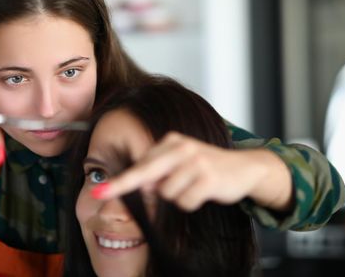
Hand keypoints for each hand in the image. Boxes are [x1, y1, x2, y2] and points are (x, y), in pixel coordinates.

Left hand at [92, 132, 292, 211]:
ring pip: (167, 193)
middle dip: (123, 184)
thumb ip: (162, 172)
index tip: (101, 190)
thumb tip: (144, 186)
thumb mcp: (182, 163)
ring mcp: (195, 162)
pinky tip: (204, 191)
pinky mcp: (208, 177)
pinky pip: (186, 201)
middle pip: (146, 173)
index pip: (141, 164)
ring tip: (194, 187)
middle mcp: (182, 148)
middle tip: (102, 193)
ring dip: (178, 197)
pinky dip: (192, 202)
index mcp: (172, 142)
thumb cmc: (208, 167)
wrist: (243, 168)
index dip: (120, 180)